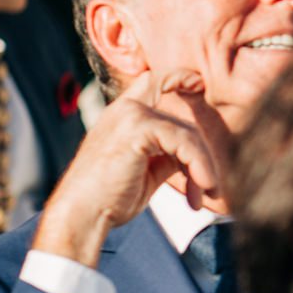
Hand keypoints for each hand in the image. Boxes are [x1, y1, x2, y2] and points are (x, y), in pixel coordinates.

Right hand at [32, 69, 230, 265]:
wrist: (82, 214)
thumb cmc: (109, 199)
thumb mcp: (146, 171)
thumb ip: (168, 155)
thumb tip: (194, 155)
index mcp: (123, 116)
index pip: (153, 82)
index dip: (178, 78)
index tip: (199, 83)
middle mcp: (125, 110)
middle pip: (184, 123)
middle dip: (201, 155)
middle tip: (210, 188)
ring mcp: (130, 116)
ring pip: (188, 135)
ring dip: (203, 167)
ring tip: (206, 195)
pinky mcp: (137, 129)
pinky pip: (184, 143)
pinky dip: (198, 167)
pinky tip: (199, 192)